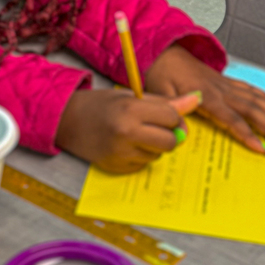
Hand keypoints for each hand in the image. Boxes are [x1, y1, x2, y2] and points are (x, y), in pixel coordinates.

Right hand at [56, 88, 201, 173]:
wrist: (67, 121)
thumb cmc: (100, 105)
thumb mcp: (132, 96)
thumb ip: (165, 102)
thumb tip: (196, 100)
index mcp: (131, 109)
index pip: (171, 118)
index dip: (172, 117)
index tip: (164, 114)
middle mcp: (126, 133)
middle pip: (170, 141)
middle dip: (168, 135)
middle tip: (154, 127)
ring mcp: (121, 153)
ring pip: (158, 155)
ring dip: (153, 146)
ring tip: (134, 134)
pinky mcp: (117, 167)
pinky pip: (143, 165)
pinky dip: (140, 156)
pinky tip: (124, 145)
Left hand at [145, 44, 264, 153]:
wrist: (164, 52)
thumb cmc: (161, 74)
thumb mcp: (161, 94)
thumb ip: (175, 112)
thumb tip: (184, 133)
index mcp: (206, 96)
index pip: (232, 119)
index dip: (248, 134)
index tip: (263, 148)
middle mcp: (221, 90)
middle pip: (251, 110)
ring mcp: (225, 84)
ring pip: (256, 99)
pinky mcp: (226, 81)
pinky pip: (250, 89)